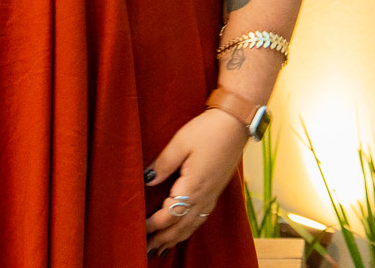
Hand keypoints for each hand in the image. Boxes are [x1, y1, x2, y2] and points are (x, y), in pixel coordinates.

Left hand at [143, 108, 247, 257]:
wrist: (235, 125)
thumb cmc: (207, 130)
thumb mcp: (181, 142)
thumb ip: (163, 164)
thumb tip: (146, 180)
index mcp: (193, 186)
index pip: (170, 215)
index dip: (154, 225)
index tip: (139, 230)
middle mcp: (204, 197)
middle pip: (180, 227)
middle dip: (163, 239)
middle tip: (146, 249)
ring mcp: (211, 197)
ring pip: (191, 226)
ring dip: (174, 239)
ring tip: (160, 248)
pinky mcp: (215, 192)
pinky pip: (199, 220)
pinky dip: (187, 230)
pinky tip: (182, 232)